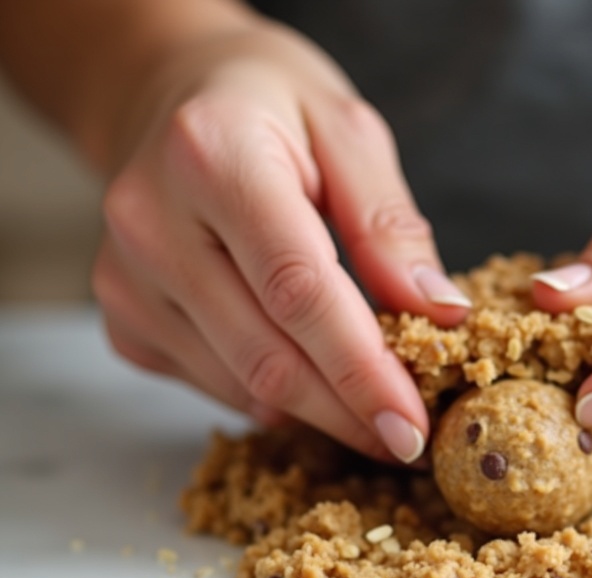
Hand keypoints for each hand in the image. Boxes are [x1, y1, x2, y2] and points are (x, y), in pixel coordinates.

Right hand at [92, 20, 469, 462]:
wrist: (170, 95)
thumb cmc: (270, 105)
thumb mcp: (347, 130)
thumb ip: (389, 224)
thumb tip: (439, 313)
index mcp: (213, 157)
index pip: (298, 291)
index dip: (361, 371)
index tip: (413, 423)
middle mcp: (151, 223)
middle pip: (266, 355)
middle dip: (347, 411)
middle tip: (408, 440)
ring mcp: (127, 279)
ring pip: (240, 384)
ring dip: (317, 412)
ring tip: (373, 408)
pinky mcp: (124, 317)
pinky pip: (213, 384)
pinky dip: (272, 396)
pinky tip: (311, 379)